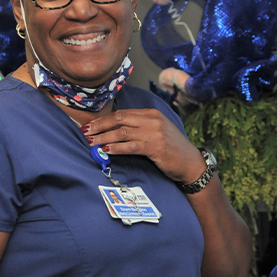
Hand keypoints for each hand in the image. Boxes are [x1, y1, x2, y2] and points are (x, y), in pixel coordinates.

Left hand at [83, 109, 205, 183]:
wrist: (191, 162)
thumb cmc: (171, 149)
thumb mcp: (156, 131)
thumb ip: (139, 127)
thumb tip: (113, 131)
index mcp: (151, 114)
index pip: (122, 113)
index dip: (103, 119)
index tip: (90, 125)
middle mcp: (152, 120)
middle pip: (119, 120)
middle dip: (100, 126)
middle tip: (85, 132)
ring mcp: (155, 133)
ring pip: (122, 132)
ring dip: (104, 137)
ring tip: (92, 143)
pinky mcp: (156, 147)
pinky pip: (131, 146)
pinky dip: (117, 147)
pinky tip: (107, 150)